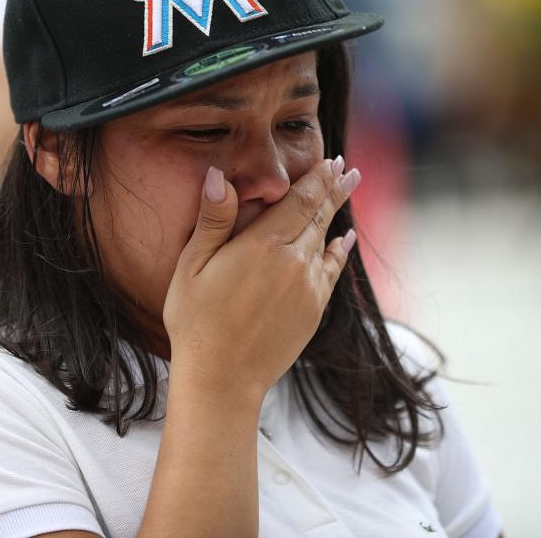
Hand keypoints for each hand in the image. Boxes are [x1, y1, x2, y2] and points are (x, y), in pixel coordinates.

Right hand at [162, 157, 360, 399]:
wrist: (222, 379)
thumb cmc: (196, 322)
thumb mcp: (192, 266)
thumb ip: (212, 219)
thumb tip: (221, 175)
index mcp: (262, 245)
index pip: (298, 200)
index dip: (317, 178)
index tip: (331, 160)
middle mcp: (293, 262)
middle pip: (318, 215)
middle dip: (333, 188)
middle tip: (348, 168)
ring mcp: (308, 288)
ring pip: (326, 240)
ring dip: (336, 214)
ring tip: (347, 190)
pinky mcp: (313, 311)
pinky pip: (331, 271)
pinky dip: (338, 251)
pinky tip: (343, 241)